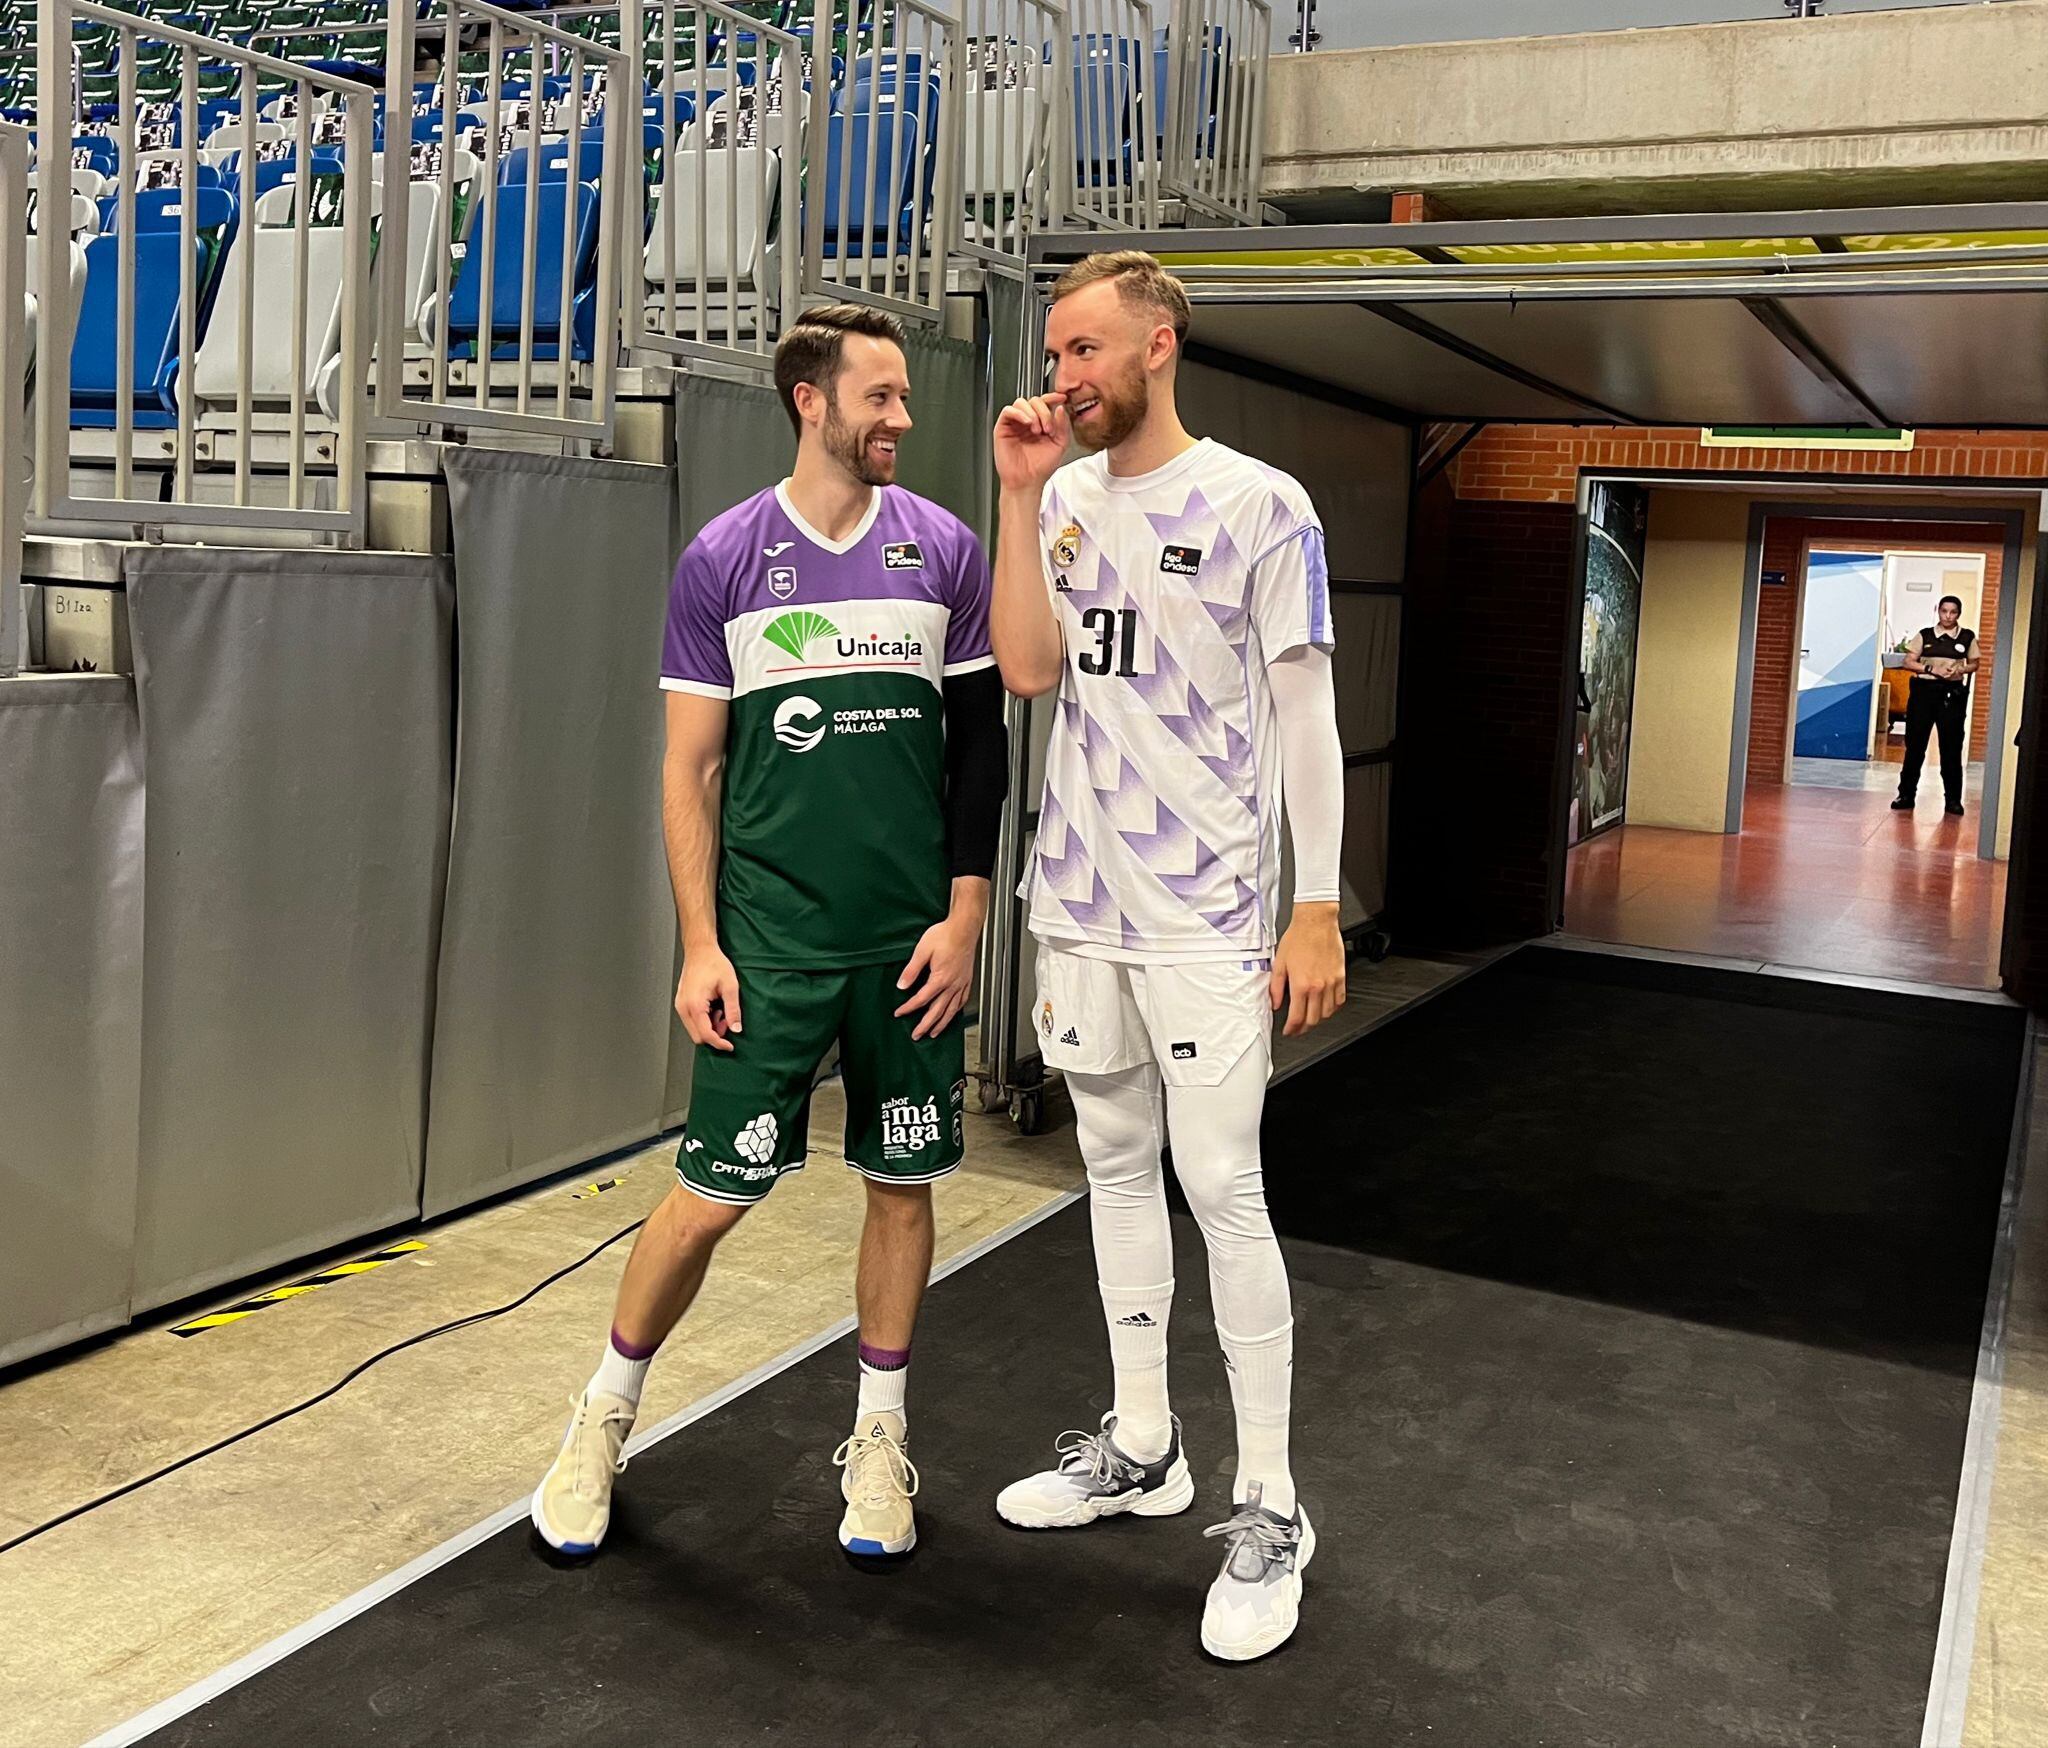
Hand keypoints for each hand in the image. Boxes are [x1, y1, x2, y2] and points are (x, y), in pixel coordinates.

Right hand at [676, 943, 741, 1052]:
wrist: (700, 950)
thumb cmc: (713, 963)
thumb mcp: (730, 986)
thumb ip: (733, 1009)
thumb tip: (736, 1028)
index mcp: (695, 1005)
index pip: (706, 1034)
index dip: (719, 1043)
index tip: (730, 1046)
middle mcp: (683, 1007)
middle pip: (697, 1036)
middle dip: (714, 1035)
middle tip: (727, 1021)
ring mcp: (680, 1005)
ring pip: (694, 1030)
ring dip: (709, 1027)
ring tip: (721, 1011)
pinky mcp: (681, 1003)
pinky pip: (691, 1021)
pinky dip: (703, 1021)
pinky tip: (713, 1008)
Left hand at [894, 913, 978, 1040]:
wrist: (964, 927)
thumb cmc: (945, 935)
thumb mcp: (922, 951)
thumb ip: (911, 970)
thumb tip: (902, 985)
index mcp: (940, 979)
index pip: (921, 1000)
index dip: (908, 1008)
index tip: (899, 1013)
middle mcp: (952, 985)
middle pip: (937, 1011)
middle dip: (926, 1025)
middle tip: (917, 1035)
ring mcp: (961, 983)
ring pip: (951, 1010)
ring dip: (942, 1023)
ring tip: (934, 1033)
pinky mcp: (967, 979)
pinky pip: (962, 1000)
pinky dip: (956, 1011)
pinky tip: (953, 1013)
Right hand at [994, 392, 1069, 492]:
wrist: (1027, 482)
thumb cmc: (1040, 468)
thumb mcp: (1060, 445)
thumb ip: (1062, 426)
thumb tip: (1060, 408)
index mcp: (1040, 423)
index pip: (1044, 403)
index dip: (1052, 397)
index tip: (1062, 397)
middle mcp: (1027, 422)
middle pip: (1034, 400)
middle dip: (1044, 411)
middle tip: (1048, 428)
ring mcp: (1014, 424)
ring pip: (1021, 403)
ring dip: (1032, 413)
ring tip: (1037, 430)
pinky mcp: (1002, 428)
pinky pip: (1008, 411)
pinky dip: (1019, 413)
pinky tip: (1028, 423)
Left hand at [1270, 903, 1346, 1037]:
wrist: (1316, 922)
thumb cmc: (1298, 938)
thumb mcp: (1280, 963)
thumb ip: (1276, 987)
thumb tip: (1275, 1003)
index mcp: (1301, 985)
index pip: (1297, 1017)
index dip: (1292, 1029)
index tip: (1289, 1030)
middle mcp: (1318, 987)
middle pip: (1313, 1019)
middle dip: (1304, 1028)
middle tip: (1298, 1028)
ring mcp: (1331, 983)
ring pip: (1327, 1013)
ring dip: (1318, 1019)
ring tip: (1310, 1018)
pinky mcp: (1341, 976)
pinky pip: (1340, 1000)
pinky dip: (1333, 1008)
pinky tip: (1326, 1006)